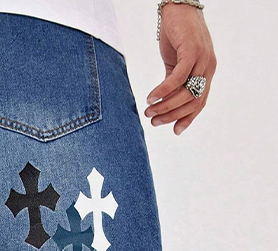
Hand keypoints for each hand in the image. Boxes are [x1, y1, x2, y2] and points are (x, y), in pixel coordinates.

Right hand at [145, 4, 216, 134]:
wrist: (178, 6)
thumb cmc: (176, 35)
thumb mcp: (175, 63)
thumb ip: (174, 83)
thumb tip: (164, 103)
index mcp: (206, 73)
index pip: (200, 103)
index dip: (187, 119)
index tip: (174, 131)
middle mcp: (208, 67)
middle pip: (193, 102)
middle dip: (172, 115)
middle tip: (154, 122)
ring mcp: (203, 59)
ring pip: (186, 93)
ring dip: (165, 105)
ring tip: (149, 111)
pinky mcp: (192, 51)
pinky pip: (178, 78)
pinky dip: (163, 90)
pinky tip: (151, 96)